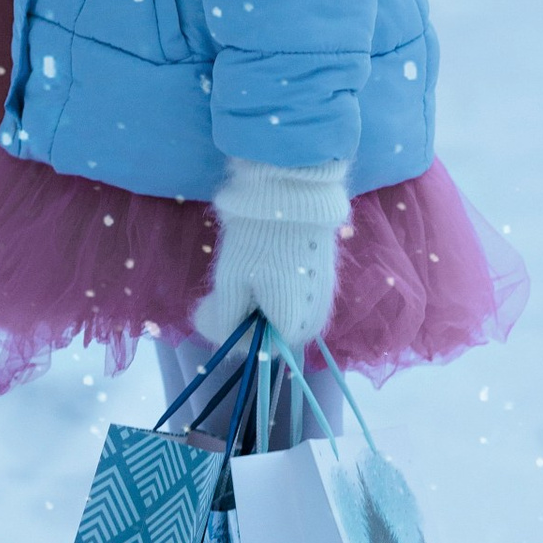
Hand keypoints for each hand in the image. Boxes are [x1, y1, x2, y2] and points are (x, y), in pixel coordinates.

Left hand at [195, 158, 351, 352]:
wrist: (292, 194)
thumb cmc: (257, 242)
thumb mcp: (230, 283)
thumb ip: (224, 320)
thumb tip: (220, 336)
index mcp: (293, 326)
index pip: (260, 348)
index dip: (234, 335)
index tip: (216, 314)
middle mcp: (315, 317)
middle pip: (275, 332)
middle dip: (248, 320)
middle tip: (225, 294)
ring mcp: (324, 294)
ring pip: (287, 312)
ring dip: (263, 304)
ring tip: (243, 276)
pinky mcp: (325, 273)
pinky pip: (299, 295)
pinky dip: (278, 289)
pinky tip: (263, 266)